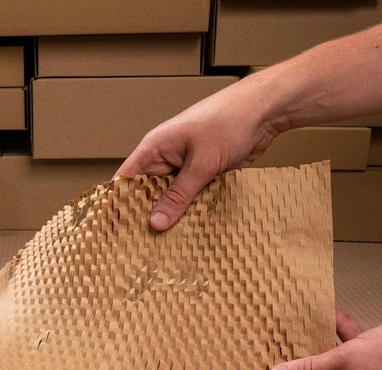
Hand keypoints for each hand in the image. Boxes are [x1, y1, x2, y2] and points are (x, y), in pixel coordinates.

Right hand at [116, 78, 285, 230]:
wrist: (264, 111)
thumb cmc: (228, 122)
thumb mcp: (201, 163)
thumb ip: (179, 195)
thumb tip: (156, 222)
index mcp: (155, 147)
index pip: (126, 178)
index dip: (119, 202)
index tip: (116, 230)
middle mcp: (166, 157)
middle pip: (148, 192)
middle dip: (149, 215)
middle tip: (143, 245)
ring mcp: (185, 165)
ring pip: (171, 196)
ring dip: (173, 214)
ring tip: (167, 243)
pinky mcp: (203, 172)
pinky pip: (191, 195)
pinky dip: (192, 209)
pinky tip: (191, 228)